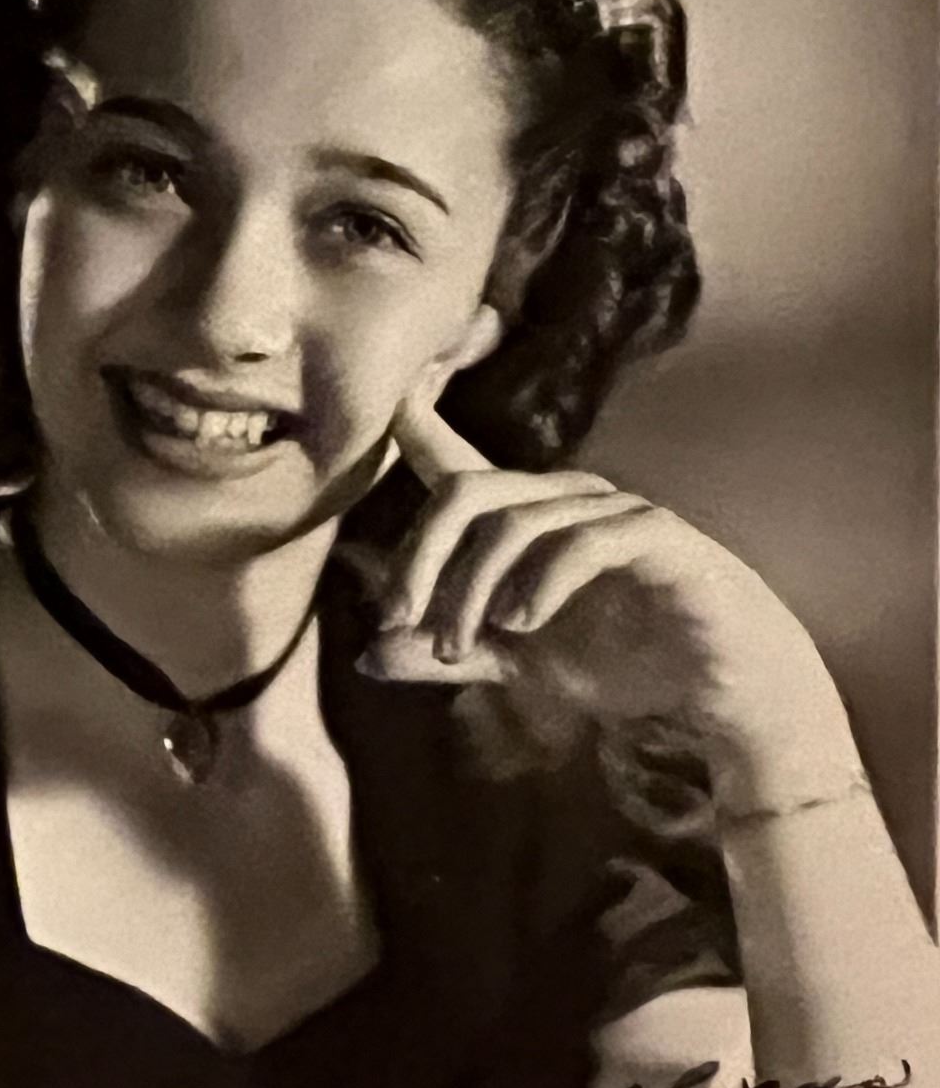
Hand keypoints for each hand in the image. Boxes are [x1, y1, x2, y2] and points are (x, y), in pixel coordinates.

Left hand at [362, 384, 854, 782]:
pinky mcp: (656, 536)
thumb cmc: (623, 661)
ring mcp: (611, 509)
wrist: (720, 690)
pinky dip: (541, 583)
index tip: (382, 397)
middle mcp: (560, 498)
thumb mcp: (515, 664)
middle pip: (463, 492)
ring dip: (469, 591)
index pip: (451, 454)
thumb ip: (447, 654)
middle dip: (419, 557)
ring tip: (458, 649)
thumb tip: (368, 656)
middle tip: (398, 620)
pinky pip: (584, 541)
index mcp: (520, 515)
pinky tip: (522, 624)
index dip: (412, 416)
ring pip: (513, 523)